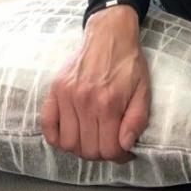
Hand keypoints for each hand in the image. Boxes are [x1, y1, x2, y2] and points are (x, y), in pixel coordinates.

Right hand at [40, 4, 149, 162]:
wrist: (110, 34)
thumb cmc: (128, 62)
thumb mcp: (143, 90)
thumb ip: (137, 119)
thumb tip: (125, 145)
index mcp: (109, 103)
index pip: (108, 149)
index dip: (118, 156)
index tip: (123, 152)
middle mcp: (85, 101)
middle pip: (87, 150)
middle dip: (101, 153)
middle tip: (108, 144)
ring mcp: (67, 96)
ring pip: (68, 143)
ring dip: (80, 147)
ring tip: (91, 138)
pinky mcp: (55, 90)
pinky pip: (47, 126)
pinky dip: (56, 138)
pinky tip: (69, 134)